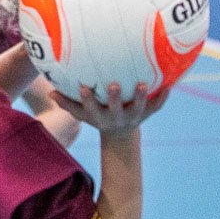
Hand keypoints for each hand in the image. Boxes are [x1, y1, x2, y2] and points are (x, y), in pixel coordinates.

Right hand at [50, 81, 169, 135]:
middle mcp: (116, 118)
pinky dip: (162, 98)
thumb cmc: (97, 116)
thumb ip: (66, 103)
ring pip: (138, 109)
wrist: (120, 134)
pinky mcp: (146, 114)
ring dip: (140, 97)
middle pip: (115, 110)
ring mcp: (133, 117)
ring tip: (143, 84)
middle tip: (113, 85)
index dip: (87, 100)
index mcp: (100, 117)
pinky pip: (156, 107)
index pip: (91, 109)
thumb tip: (50, 91)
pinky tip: (169, 85)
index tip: (83, 87)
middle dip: (114, 99)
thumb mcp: (81, 114)